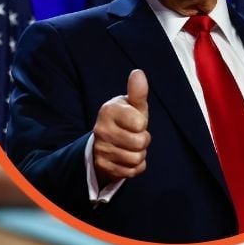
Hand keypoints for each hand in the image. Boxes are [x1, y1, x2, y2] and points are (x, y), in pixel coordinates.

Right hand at [92, 69, 150, 187]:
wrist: (106, 141)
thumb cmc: (126, 119)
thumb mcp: (132, 105)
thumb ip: (137, 92)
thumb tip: (138, 73)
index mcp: (108, 111)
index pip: (139, 123)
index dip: (142, 124)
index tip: (135, 121)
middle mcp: (101, 130)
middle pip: (140, 143)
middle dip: (143, 140)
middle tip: (135, 135)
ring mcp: (100, 149)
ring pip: (137, 158)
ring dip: (139, 154)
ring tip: (130, 146)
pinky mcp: (103, 166)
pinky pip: (132, 171)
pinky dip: (135, 167)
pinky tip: (126, 158)